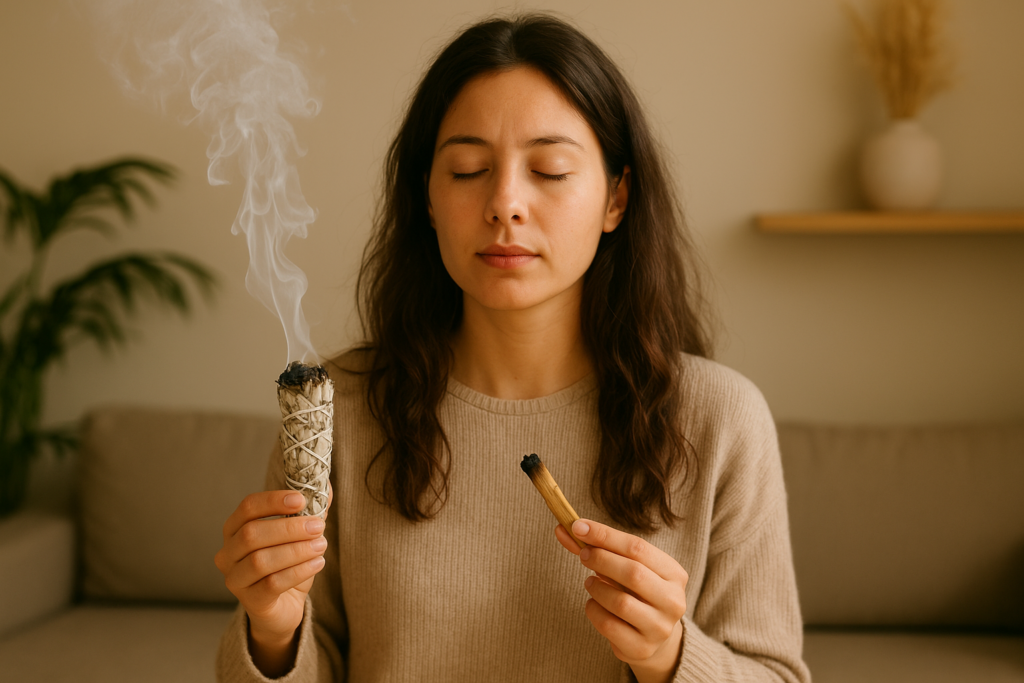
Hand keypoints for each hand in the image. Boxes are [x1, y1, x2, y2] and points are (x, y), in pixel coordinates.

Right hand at [214, 485, 332, 675]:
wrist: (283, 607)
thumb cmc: (287, 565)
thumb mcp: (299, 535)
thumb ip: (308, 511)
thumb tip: (325, 485)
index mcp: (235, 529)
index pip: (247, 507)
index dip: (273, 500)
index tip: (301, 499)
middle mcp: (228, 553)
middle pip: (252, 534)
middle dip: (289, 528)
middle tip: (319, 526)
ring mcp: (235, 579)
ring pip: (261, 560)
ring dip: (296, 550)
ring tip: (322, 545)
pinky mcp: (250, 601)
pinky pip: (272, 584)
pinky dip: (298, 571)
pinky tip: (318, 563)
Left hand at [555, 519, 686, 682]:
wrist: (653, 636)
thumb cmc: (636, 592)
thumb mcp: (625, 566)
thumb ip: (597, 548)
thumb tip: (563, 528)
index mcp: (674, 574)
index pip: (638, 547)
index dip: (605, 535)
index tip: (578, 526)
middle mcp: (673, 601)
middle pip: (633, 573)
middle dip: (601, 559)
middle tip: (583, 555)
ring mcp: (659, 627)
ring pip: (620, 602)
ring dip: (596, 588)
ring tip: (590, 583)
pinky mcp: (642, 648)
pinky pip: (609, 625)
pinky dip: (594, 610)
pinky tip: (593, 603)